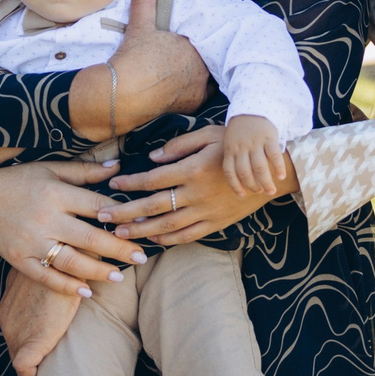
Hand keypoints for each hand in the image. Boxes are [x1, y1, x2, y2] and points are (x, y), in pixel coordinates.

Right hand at [0, 159, 148, 299]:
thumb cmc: (19, 182)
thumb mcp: (50, 169)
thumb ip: (84, 171)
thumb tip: (117, 166)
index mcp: (55, 193)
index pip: (96, 207)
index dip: (121, 217)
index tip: (141, 225)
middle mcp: (45, 219)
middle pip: (90, 238)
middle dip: (119, 249)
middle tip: (142, 258)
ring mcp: (31, 242)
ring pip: (71, 262)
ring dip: (98, 271)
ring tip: (119, 276)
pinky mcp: (18, 259)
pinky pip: (46, 277)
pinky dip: (67, 286)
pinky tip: (87, 291)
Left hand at [0, 268, 80, 375]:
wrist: (64, 262)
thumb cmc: (56, 265)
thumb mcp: (40, 276)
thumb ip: (36, 287)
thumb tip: (46, 292)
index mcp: (7, 306)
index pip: (13, 330)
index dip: (25, 341)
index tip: (40, 346)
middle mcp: (6, 320)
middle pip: (14, 346)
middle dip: (29, 354)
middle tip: (46, 359)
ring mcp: (15, 331)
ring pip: (18, 357)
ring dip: (32, 363)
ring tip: (48, 366)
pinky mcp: (32, 341)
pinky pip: (24, 367)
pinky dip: (31, 375)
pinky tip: (43, 375)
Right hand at [75, 0, 208, 140]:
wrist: (123, 95)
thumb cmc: (134, 59)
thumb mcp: (139, 27)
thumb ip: (145, 3)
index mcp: (194, 48)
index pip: (201, 39)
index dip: (192, 39)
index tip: (182, 40)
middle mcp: (202, 69)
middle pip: (205, 59)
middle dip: (196, 57)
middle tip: (180, 56)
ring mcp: (199, 90)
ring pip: (205, 78)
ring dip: (196, 74)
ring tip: (181, 72)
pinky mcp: (192, 106)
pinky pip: (199, 96)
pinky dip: (191, 91)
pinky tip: (179, 88)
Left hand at [104, 125, 287, 244]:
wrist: (269, 171)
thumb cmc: (236, 147)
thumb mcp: (208, 135)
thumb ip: (180, 145)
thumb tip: (153, 156)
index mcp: (192, 169)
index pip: (153, 179)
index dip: (130, 183)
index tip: (113, 184)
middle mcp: (196, 193)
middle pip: (153, 206)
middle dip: (126, 212)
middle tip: (104, 216)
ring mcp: (206, 211)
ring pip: (167, 226)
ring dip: (141, 230)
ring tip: (120, 233)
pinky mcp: (216, 223)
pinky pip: (188, 235)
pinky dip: (168, 240)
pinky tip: (153, 240)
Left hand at [221, 115, 285, 195]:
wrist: (252, 108)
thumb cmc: (241, 131)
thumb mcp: (230, 142)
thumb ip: (233, 158)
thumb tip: (235, 182)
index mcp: (230, 150)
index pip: (230, 172)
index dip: (235, 186)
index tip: (242, 195)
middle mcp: (241, 147)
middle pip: (245, 172)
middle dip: (253, 186)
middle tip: (260, 192)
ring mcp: (255, 142)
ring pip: (259, 167)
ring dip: (266, 181)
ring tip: (271, 191)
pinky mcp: (269, 137)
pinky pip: (273, 155)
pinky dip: (278, 167)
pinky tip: (281, 176)